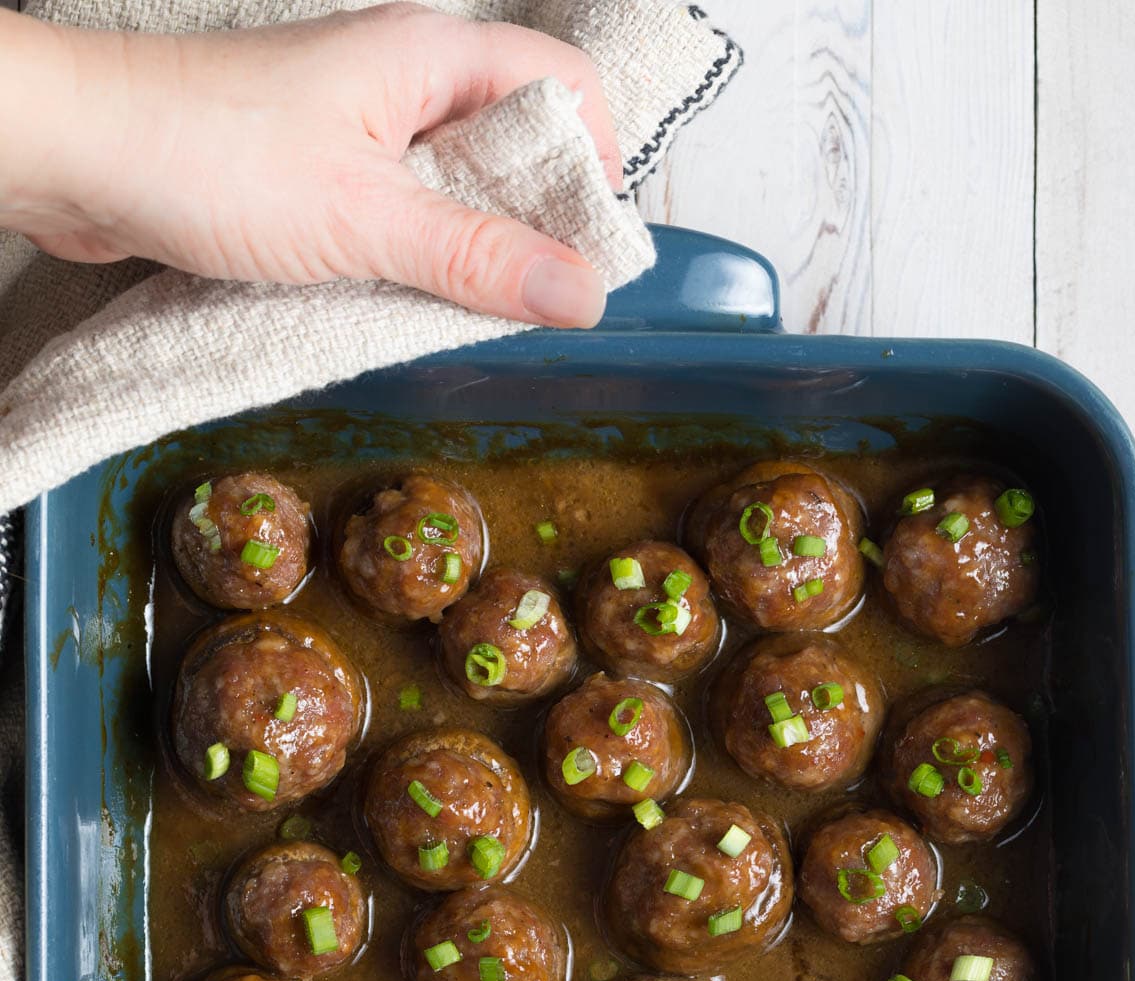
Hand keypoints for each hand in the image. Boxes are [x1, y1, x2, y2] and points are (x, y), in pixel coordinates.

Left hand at [0, 4, 618, 324]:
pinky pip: (400, 216)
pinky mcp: (320, 173)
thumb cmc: (206, 154)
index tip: (588, 255)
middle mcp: (403, 80)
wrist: (78, 154)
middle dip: (535, 226)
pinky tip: (399, 304)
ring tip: (457, 311)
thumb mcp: (366, 221)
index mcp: (432, 57)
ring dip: (469, 254)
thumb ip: (478, 258)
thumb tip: (583, 293)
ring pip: (457, 189)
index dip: (595, 168)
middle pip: (518, 146)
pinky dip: (413, 262)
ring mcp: (360, 125)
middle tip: (526, 302)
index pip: (566, 90)